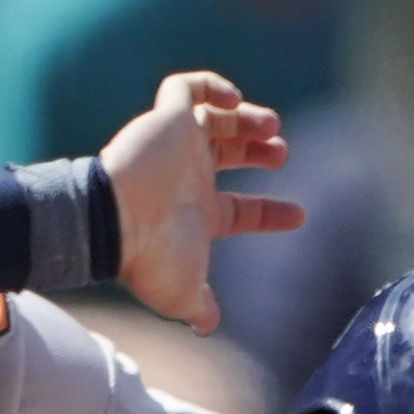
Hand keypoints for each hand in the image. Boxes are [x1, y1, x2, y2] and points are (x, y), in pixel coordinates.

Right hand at [102, 71, 305, 335]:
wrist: (113, 221)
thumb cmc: (148, 257)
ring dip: (248, 118)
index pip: (241, 210)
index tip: (300, 215)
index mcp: (199, 214)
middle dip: (259, 149)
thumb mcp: (183, 294)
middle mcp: (189, 178)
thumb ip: (199, 309)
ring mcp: (177, 147)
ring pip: (215, 118)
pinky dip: (210, 86)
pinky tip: (232, 99)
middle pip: (230, 154)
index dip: (272, 213)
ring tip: (270, 126)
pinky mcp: (165, 120)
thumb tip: (207, 327)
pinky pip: (185, 88)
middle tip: (281, 153)